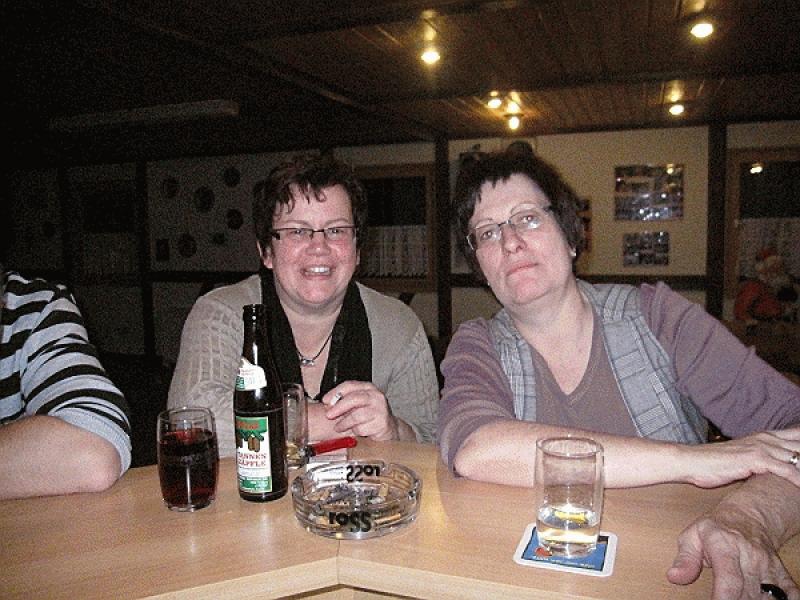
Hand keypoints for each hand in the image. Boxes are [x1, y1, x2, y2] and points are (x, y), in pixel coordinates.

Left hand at [321, 381, 397, 440]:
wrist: (388, 428)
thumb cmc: (369, 415)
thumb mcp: (357, 404)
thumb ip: (344, 402)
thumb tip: (327, 405)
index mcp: (367, 388)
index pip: (349, 385)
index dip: (335, 393)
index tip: (325, 401)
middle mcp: (375, 396)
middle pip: (354, 398)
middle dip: (338, 407)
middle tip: (328, 415)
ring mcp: (380, 409)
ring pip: (357, 415)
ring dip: (344, 423)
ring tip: (339, 427)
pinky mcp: (382, 423)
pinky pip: (363, 428)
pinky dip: (356, 431)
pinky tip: (357, 430)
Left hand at [667, 514, 798, 599]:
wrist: (749, 516)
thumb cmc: (715, 527)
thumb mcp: (692, 535)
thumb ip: (684, 558)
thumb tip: (674, 576)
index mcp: (725, 546)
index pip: (729, 579)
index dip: (724, 599)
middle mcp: (750, 557)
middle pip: (749, 594)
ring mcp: (768, 566)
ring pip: (769, 597)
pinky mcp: (781, 574)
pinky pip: (790, 595)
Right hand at [684, 428, 799, 488]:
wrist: (692, 461)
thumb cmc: (713, 463)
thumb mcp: (742, 458)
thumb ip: (761, 460)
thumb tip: (774, 469)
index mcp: (765, 436)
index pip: (798, 435)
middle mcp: (767, 439)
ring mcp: (762, 447)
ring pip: (798, 456)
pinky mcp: (756, 459)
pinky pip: (787, 469)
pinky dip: (798, 479)